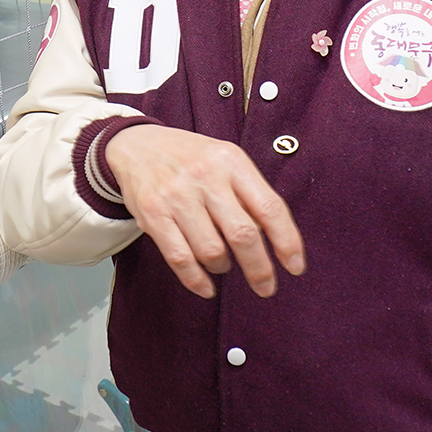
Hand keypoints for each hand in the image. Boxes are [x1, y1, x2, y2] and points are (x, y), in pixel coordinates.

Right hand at [103, 123, 304, 297]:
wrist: (136, 145)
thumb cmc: (191, 158)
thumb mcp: (225, 160)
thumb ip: (250, 193)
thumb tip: (276, 240)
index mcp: (231, 161)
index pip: (269, 207)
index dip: (287, 242)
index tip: (295, 266)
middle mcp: (205, 176)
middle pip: (243, 234)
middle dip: (260, 269)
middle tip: (266, 287)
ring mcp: (177, 195)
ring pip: (212, 251)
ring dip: (223, 268)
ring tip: (223, 265)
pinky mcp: (153, 214)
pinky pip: (180, 258)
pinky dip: (197, 280)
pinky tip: (206, 286)